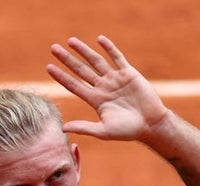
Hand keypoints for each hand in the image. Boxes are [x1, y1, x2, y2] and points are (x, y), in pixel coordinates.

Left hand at [46, 36, 170, 141]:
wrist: (151, 124)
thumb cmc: (128, 131)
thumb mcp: (103, 131)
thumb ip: (84, 127)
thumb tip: (62, 128)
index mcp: (95, 100)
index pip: (74, 85)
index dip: (61, 76)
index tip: (49, 67)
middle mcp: (103, 87)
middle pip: (81, 70)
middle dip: (67, 59)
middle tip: (53, 48)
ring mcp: (115, 79)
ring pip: (96, 61)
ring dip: (84, 51)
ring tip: (70, 41)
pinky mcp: (128, 73)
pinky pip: (117, 58)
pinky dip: (109, 48)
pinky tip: (99, 39)